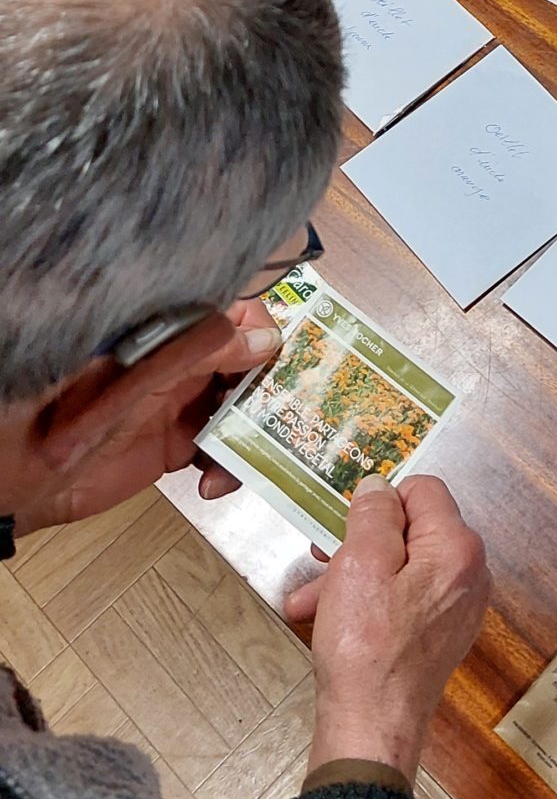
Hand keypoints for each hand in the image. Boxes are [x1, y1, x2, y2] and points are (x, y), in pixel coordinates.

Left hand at [14, 303, 279, 534]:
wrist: (29, 478)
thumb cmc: (69, 416)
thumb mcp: (143, 379)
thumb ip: (200, 354)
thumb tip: (266, 338)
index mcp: (176, 332)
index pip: (239, 315)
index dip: (267, 334)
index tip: (282, 365)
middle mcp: (186, 363)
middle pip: (251, 365)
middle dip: (272, 394)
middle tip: (285, 423)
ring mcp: (185, 404)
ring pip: (245, 409)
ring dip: (255, 437)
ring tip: (239, 464)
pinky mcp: (181, 444)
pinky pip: (225, 448)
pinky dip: (232, 467)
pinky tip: (214, 483)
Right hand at [290, 474, 489, 786]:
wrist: (371, 730)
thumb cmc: (364, 647)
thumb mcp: (360, 564)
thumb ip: (374, 515)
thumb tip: (380, 487)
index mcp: (458, 549)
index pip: (423, 490)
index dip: (380, 502)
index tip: (346, 527)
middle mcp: (470, 574)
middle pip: (410, 531)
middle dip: (359, 544)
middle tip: (319, 558)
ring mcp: (457, 608)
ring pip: (400, 568)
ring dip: (353, 577)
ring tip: (309, 600)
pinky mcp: (440, 635)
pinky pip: (403, 600)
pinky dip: (367, 604)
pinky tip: (326, 620)